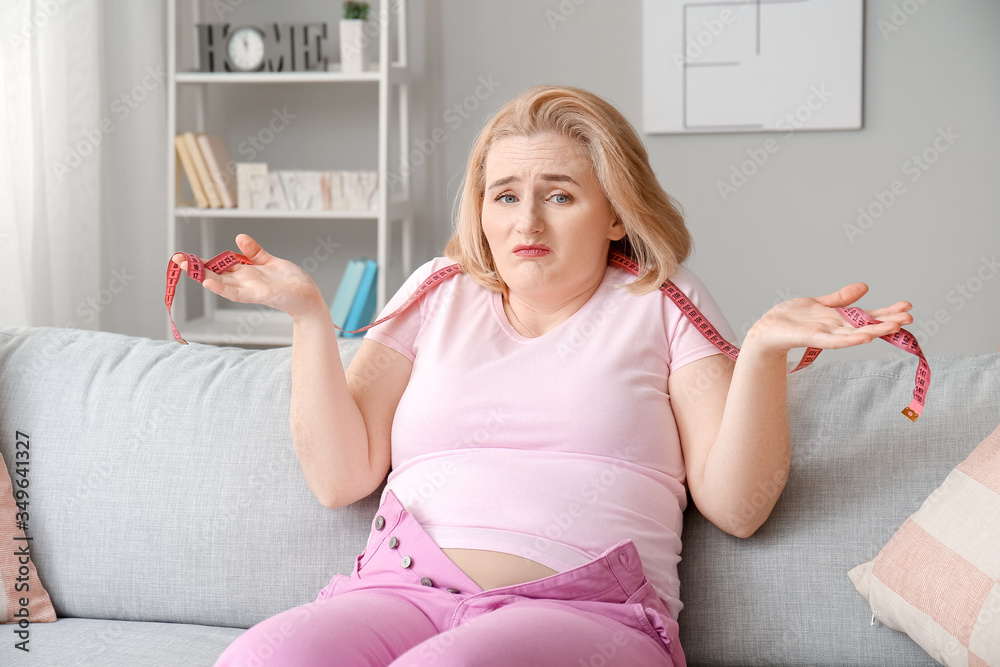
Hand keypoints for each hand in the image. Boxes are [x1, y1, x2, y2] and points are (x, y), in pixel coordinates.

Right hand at [171, 234, 325, 320]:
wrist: (309, 297)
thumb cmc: (292, 282)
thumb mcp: (271, 261)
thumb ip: (254, 252)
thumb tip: (239, 237)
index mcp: (246, 273)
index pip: (219, 266)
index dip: (202, 261)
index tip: (184, 255)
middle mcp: (245, 282)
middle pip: (216, 275)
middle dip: (196, 268)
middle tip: (176, 260)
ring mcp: (251, 289)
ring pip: (223, 284)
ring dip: (204, 277)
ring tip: (187, 269)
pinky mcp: (260, 294)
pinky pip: (238, 292)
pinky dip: (223, 288)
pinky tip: (210, 282)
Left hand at [746, 282, 913, 357]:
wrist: (768, 329)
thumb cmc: (792, 318)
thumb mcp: (819, 302)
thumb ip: (841, 298)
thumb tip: (865, 286)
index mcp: (839, 319)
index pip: (868, 315)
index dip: (887, 311)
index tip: (908, 306)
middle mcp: (837, 329)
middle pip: (867, 325)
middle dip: (888, 321)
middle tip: (910, 317)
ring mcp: (826, 335)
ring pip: (855, 334)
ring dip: (875, 331)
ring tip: (894, 327)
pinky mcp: (812, 339)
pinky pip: (834, 341)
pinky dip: (850, 339)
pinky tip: (865, 338)